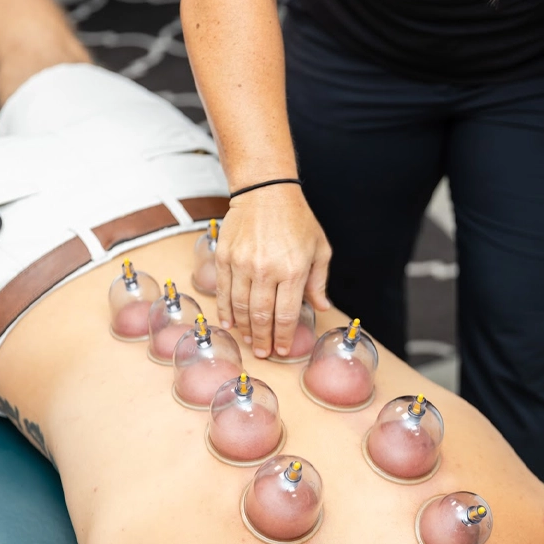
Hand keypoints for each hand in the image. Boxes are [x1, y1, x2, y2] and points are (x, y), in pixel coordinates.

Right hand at [215, 184, 331, 357]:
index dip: (282, 336)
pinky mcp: (225, 257)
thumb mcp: (319, 248)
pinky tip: (229, 323)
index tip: (281, 349)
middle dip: (262, 339)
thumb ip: (319, 280)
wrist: (265, 191)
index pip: (285, 314)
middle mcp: (266, 269)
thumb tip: (321, 307)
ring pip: (240, 307)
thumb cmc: (296, 219)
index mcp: (293, 270)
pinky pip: (223, 291)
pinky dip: (225, 310)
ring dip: (244, 328)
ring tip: (249, 341)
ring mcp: (242, 264)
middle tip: (263, 353)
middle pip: (261, 316)